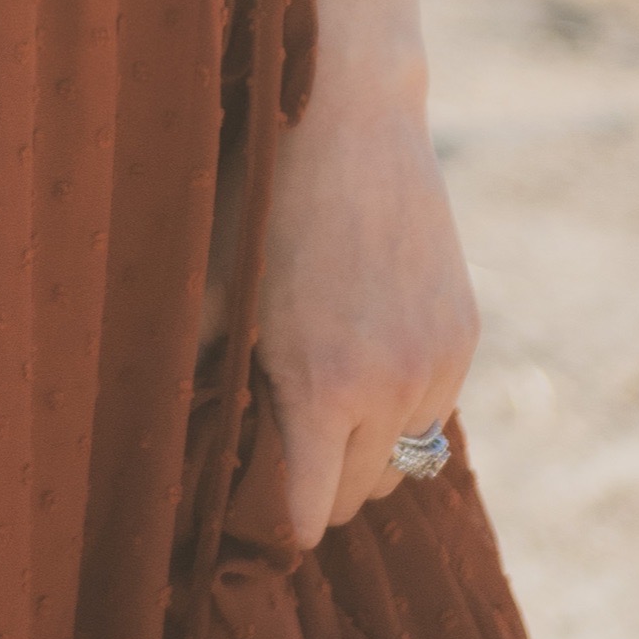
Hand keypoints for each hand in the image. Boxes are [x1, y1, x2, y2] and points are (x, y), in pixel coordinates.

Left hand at [250, 53, 478, 553]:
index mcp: (323, 386)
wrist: (352, 118)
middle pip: (355, 498)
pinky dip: (398, 409)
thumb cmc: (263, 201)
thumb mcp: (215, 293)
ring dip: (362, 451)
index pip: (307, 517)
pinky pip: (433, 415)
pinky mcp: (465, 337)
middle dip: (313, 484)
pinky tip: (361, 359)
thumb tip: (173, 441)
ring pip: (403, 463)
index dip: (272, 520)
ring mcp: (438, 363)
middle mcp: (392, 387)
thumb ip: (202, 376)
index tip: (246, 500)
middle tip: (274, 443)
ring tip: (318, 402)